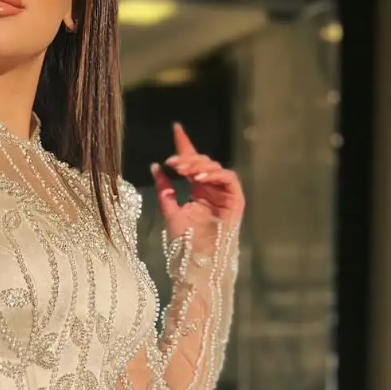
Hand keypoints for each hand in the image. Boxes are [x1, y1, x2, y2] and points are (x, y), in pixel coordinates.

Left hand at [151, 122, 244, 249]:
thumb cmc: (184, 242)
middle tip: (172, 163)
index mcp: (198, 191)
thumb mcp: (169, 211)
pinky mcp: (236, 200)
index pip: (192, 163)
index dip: (185, 145)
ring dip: (199, 165)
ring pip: (215, 168)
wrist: (195, 261)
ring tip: (183, 170)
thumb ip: (164, 189)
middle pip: (203, 163)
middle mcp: (212, 190)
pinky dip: (215, 174)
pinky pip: (228, 179)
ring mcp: (224, 194)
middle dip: (188, 159)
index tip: (176, 128)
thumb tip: (155, 166)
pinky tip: (199, 177)